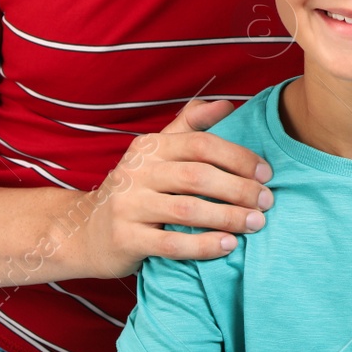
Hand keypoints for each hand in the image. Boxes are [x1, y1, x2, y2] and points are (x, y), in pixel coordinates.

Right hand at [73, 96, 272, 278]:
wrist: (84, 231)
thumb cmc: (135, 189)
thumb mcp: (156, 151)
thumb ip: (190, 125)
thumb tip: (226, 104)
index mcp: (150, 147)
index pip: (202, 144)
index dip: (238, 157)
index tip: (266, 173)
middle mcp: (136, 172)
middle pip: (198, 177)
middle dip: (239, 189)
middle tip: (267, 202)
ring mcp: (127, 206)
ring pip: (188, 211)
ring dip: (229, 218)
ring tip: (256, 223)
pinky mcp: (125, 239)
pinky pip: (171, 245)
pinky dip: (204, 246)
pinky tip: (228, 246)